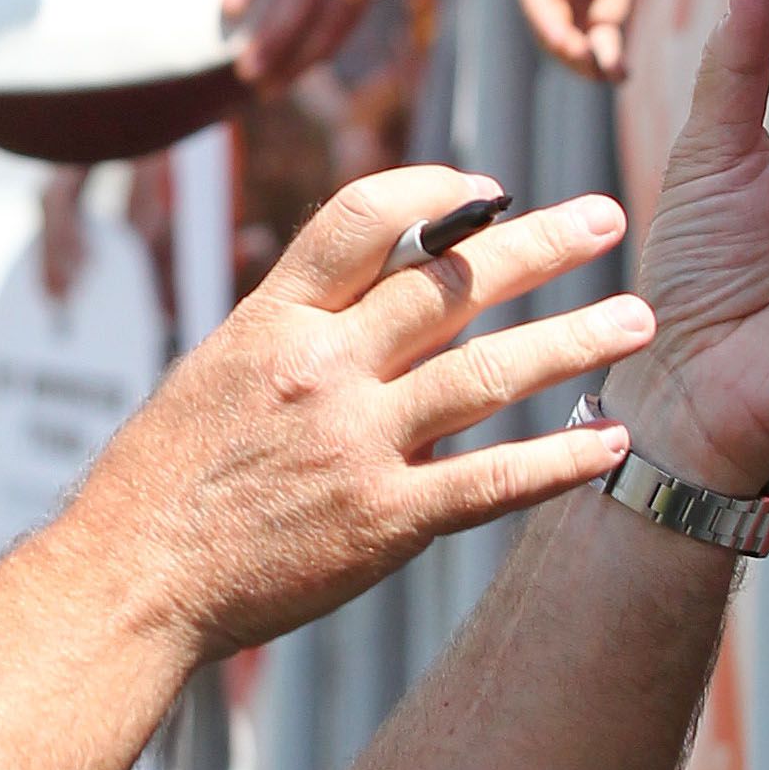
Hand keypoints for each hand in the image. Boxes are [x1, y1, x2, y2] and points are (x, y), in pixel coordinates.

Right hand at [95, 173, 647, 656]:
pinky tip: (608, 444)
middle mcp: (319, 368)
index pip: (365, 217)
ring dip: (575, 340)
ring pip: (488, 373)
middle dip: (539, 244)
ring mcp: (354, 446)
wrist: (130, 580)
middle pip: (449, 283)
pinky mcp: (382, 523)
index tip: (487, 189)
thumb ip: (298, 321)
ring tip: (638, 320)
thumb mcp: (217, 366)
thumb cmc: (166, 476)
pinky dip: (556, 461)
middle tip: (607, 215)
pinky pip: (489, 482)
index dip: (437, 189)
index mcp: (271, 318)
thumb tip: (382, 276)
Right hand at [519, 0, 662, 79]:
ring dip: (591, 60)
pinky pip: (593, 37)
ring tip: (617, 76)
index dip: (548, 24)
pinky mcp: (588, 7)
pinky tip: (623, 73)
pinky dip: (606, 54)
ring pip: (571, 39)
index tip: (567, 45)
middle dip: (572, 51)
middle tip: (599, 68)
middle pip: (550, 26)